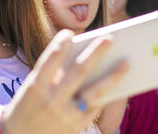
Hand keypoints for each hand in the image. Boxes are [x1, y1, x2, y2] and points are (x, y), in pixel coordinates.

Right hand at [2, 29, 129, 133]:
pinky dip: (108, 93)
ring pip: (94, 92)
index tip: (68, 32)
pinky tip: (120, 81)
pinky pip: (96, 106)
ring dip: (113, 76)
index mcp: (35, 88)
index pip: (48, 62)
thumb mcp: (32, 90)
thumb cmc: (29, 106)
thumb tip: (86, 58)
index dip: (58, 47)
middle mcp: (51, 101)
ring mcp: (66, 114)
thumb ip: (53, 75)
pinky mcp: (77, 125)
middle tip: (110, 38)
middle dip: (95, 54)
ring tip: (127, 63)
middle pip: (78, 72)